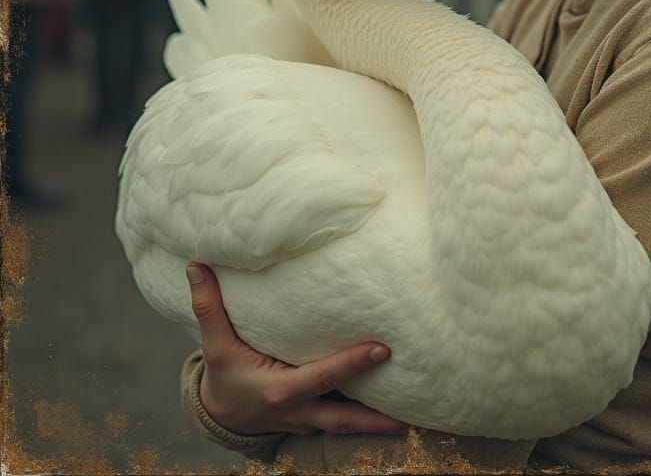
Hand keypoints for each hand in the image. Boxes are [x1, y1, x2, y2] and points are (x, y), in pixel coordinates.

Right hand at [186, 262, 409, 437]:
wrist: (219, 416)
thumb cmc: (223, 375)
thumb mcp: (215, 345)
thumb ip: (209, 307)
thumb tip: (196, 265)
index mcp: (281, 390)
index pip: (324, 377)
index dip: (352, 364)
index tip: (382, 349)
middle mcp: (299, 411)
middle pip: (343, 417)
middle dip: (375, 415)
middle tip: (410, 411)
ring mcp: (308, 421)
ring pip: (347, 427)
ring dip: (377, 425)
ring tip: (413, 421)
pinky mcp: (314, 421)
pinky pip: (343, 423)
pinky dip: (366, 421)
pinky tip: (395, 414)